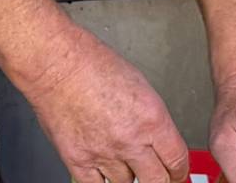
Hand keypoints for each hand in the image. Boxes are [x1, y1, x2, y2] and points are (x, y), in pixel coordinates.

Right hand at [14, 23, 191, 182]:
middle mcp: (130, 140)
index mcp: (151, 119)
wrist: (57, 65)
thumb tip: (157, 140)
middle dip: (159, 180)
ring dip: (128, 177)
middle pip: (157, 181)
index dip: (179, 171)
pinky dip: (102, 181)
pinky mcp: (78, 160)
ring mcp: (104, 153)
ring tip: (123, 163)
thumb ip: (151, 120)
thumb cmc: (93, 65)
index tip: (176, 173)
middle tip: (156, 177)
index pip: (177, 160)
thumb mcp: (140, 87)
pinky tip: (103, 172)